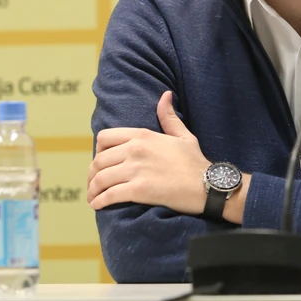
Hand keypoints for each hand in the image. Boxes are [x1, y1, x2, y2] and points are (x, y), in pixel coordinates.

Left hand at [87, 90, 210, 214]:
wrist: (207, 186)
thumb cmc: (195, 162)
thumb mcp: (182, 135)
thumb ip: (168, 117)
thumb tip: (165, 95)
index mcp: (143, 135)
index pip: (105, 138)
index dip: (98, 151)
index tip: (100, 162)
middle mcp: (136, 149)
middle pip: (99, 160)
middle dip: (92, 174)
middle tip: (94, 184)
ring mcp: (136, 169)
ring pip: (100, 178)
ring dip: (93, 190)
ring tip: (93, 198)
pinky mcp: (139, 190)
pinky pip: (109, 195)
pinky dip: (100, 201)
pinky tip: (98, 205)